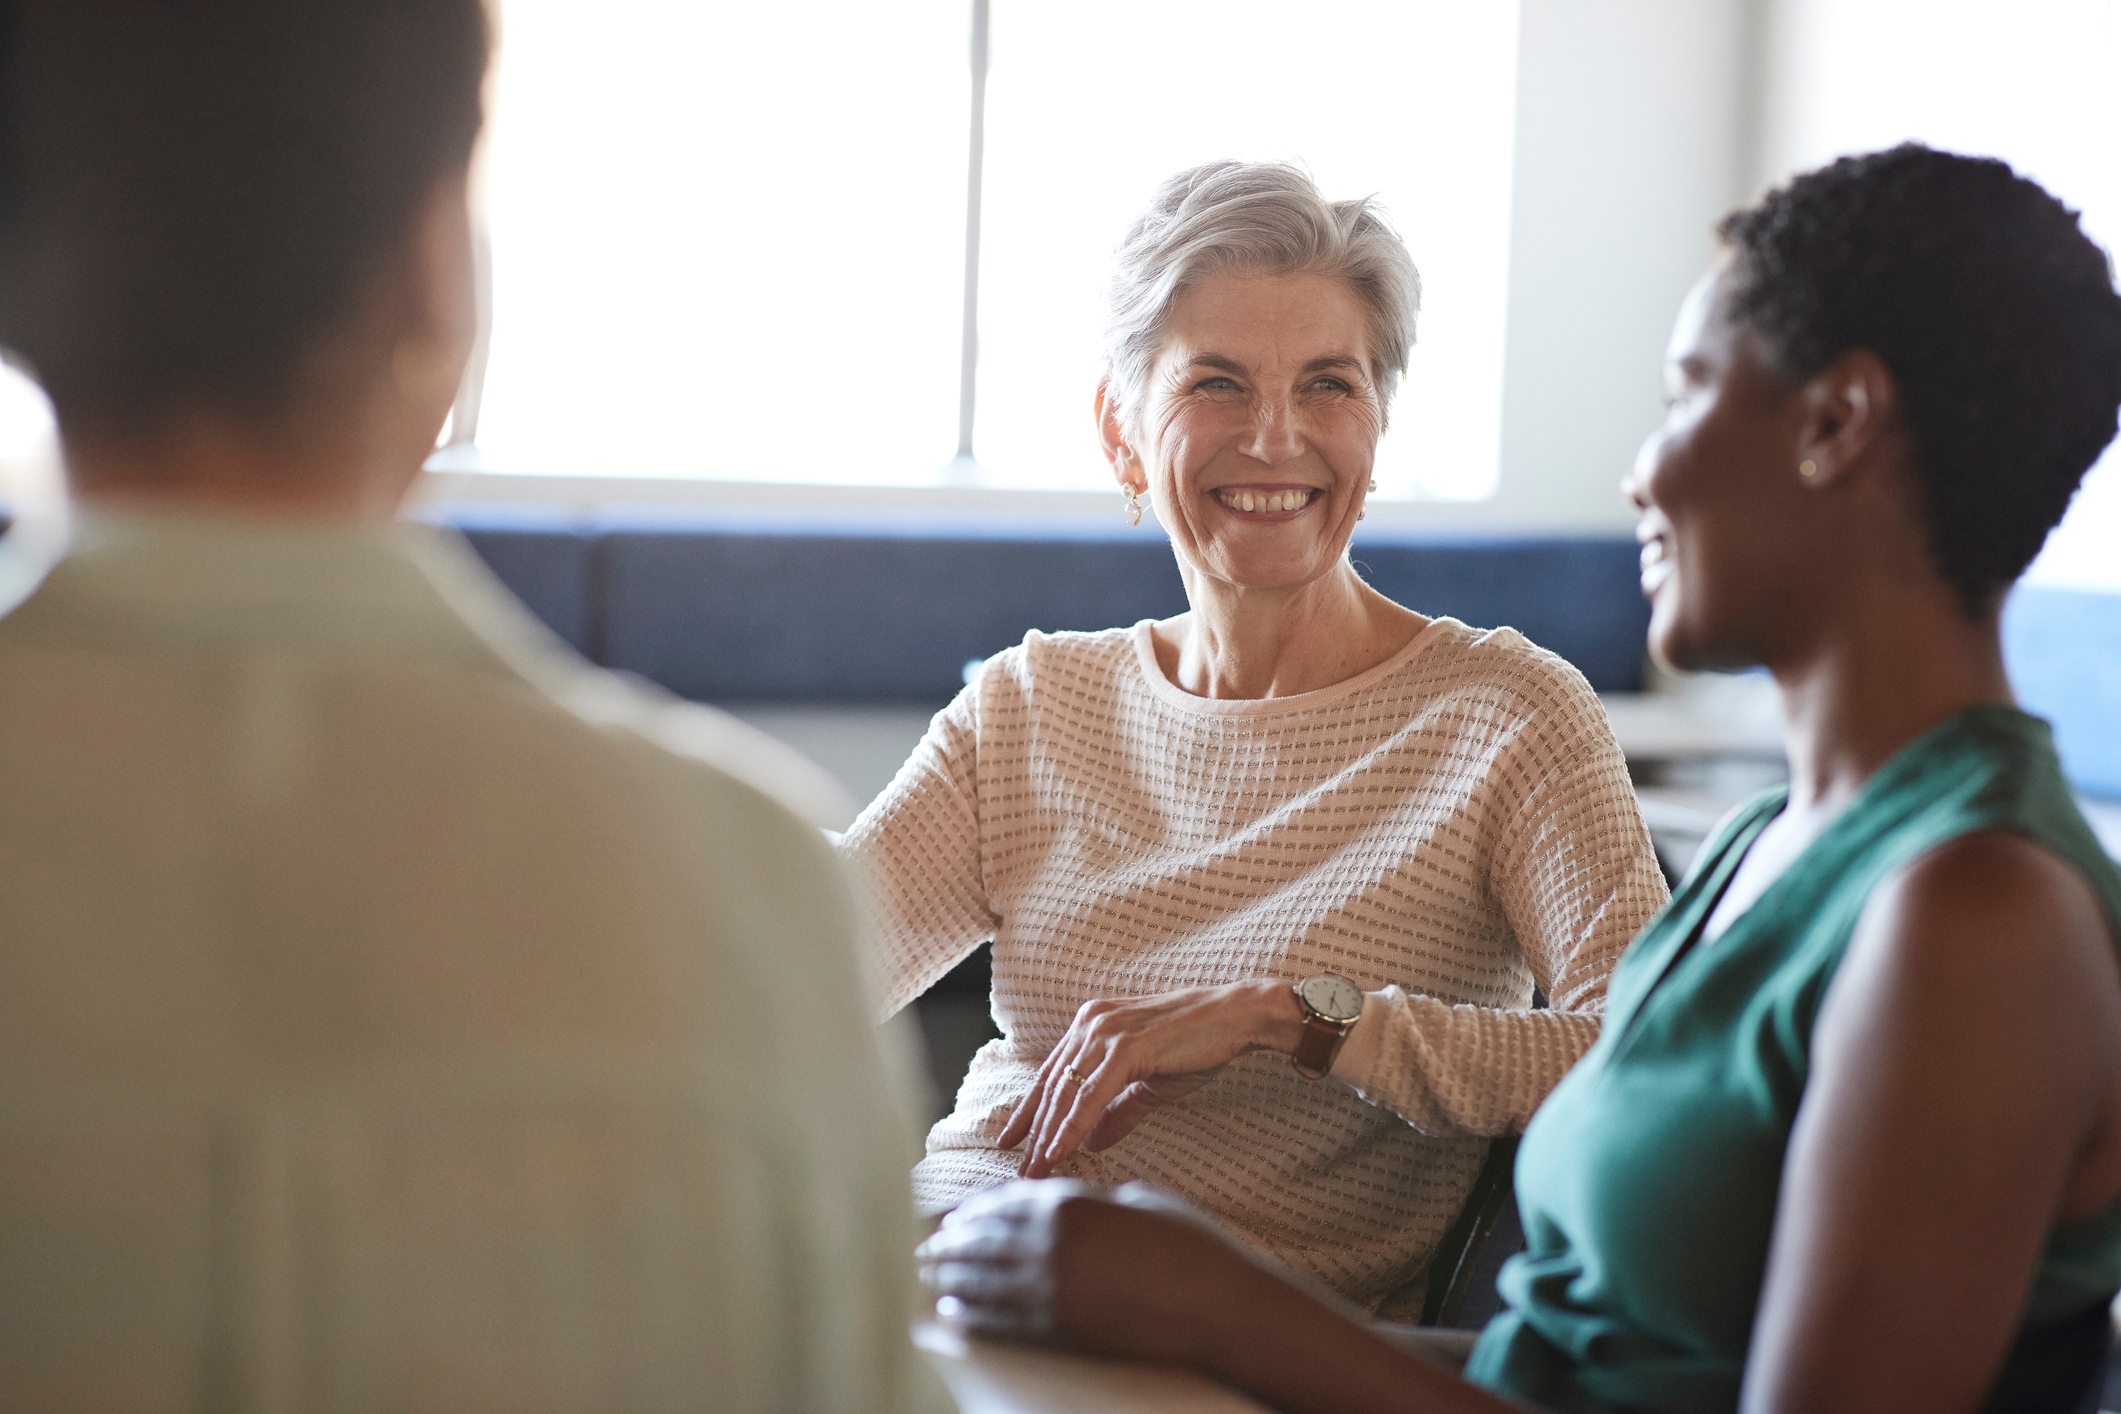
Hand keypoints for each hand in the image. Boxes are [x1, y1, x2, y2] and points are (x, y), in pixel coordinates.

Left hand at [916, 1178, 1253, 1359]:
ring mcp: (1049, 1290)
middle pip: (983, 1239)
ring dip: (950, 1275)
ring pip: (981, 1279)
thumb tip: (1071, 1203)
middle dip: (950, 1242)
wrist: (1215, 1307)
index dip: (974, 1209)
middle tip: (926, 1246)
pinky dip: (970, 1313)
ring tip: (928, 1273)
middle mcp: (1048, 1243)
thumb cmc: (1187, 1248)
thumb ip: (1093, 1201)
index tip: (954, 1215)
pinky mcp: (1056, 1331)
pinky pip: (999, 1319)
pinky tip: (953, 1310)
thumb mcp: (1138, 1202)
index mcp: (1068, 1204)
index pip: (1004, 1202)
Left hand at [999, 979, 1306, 1176]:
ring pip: (1066, 1093)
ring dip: (1047, 1137)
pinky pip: (1091, 1095)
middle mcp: (1091, 1023)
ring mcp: (1106, 1032)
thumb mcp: (1148, 1084)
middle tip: (1019, 1173)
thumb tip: (1090, 1145)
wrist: (1236, 1016)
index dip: (1030, 1112)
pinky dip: (1072, 1126)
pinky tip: (1059, 1152)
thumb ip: (1116, 1112)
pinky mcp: (1126, 1046)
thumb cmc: (1196, 1045)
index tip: (1012, 1143)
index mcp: (1091, 1025)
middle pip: (1052, 1087)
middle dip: (1032, 1133)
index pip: (1052, 1075)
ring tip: (1035, 1173)